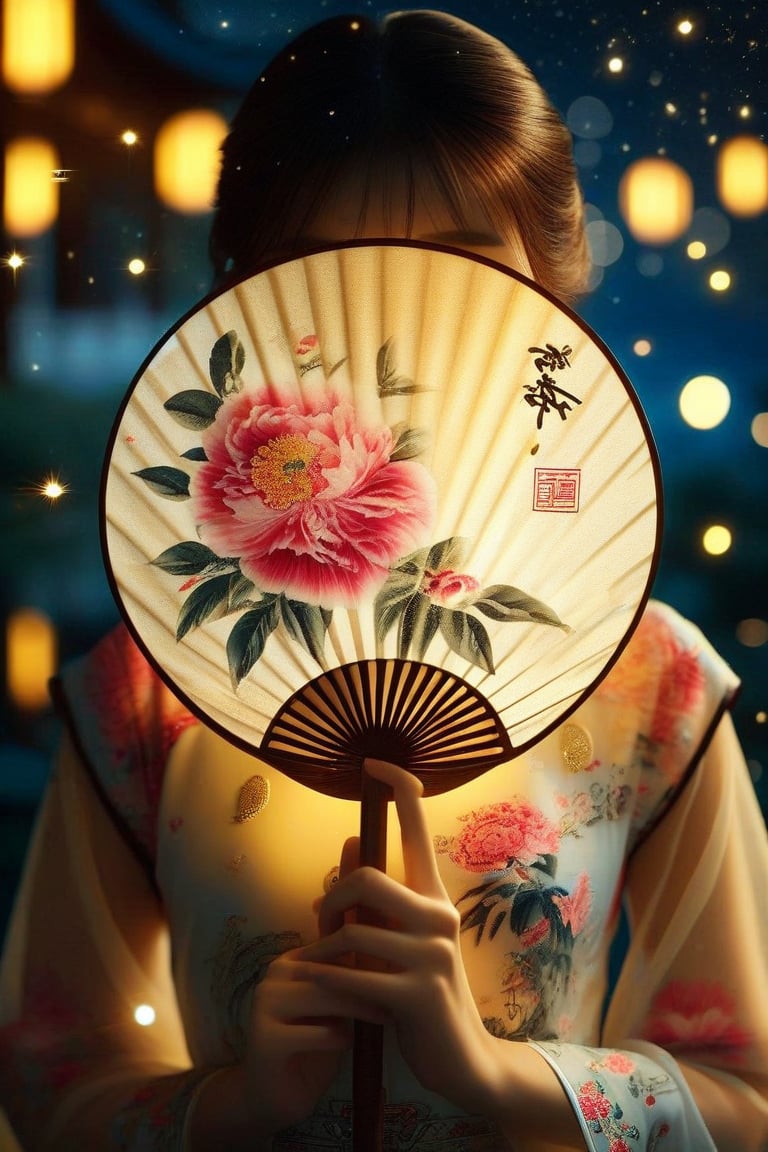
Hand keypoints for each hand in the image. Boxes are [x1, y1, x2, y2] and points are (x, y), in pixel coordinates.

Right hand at [231, 839, 385, 1138]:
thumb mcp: (338, 1007)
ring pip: (325, 996)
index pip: (338, 944)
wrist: (275, 1096)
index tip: (405, 963)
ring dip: (360, 1007)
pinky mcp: (264, 1038)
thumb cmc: (316, 1045)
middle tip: (404, 989)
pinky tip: (350, 1043)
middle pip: (334, 966)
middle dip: (371, 979)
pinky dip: (338, 1038)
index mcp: (294, 959)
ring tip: (386, 1016)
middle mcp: (275, 973)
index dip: (372, 953)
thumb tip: (401, 944)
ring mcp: (265, 1004)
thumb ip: (356, 978)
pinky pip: (315, 1032)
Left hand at [298, 758, 504, 1118]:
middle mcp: (439, 916)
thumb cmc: (420, 991)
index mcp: (434, 897)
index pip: (420, 830)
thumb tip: (350, 840)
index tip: (377, 762)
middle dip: (330, 896)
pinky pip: (352, 975)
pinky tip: (317, 986)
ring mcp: (432, 955)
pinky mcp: (417, 994)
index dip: (401, 791)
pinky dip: (325, 980)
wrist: (460, 1058)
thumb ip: (375, 897)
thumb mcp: (398, 939)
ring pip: (352, 931)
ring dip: (320, 949)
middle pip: (367, 878)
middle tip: (318, 921)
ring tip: (316, 963)